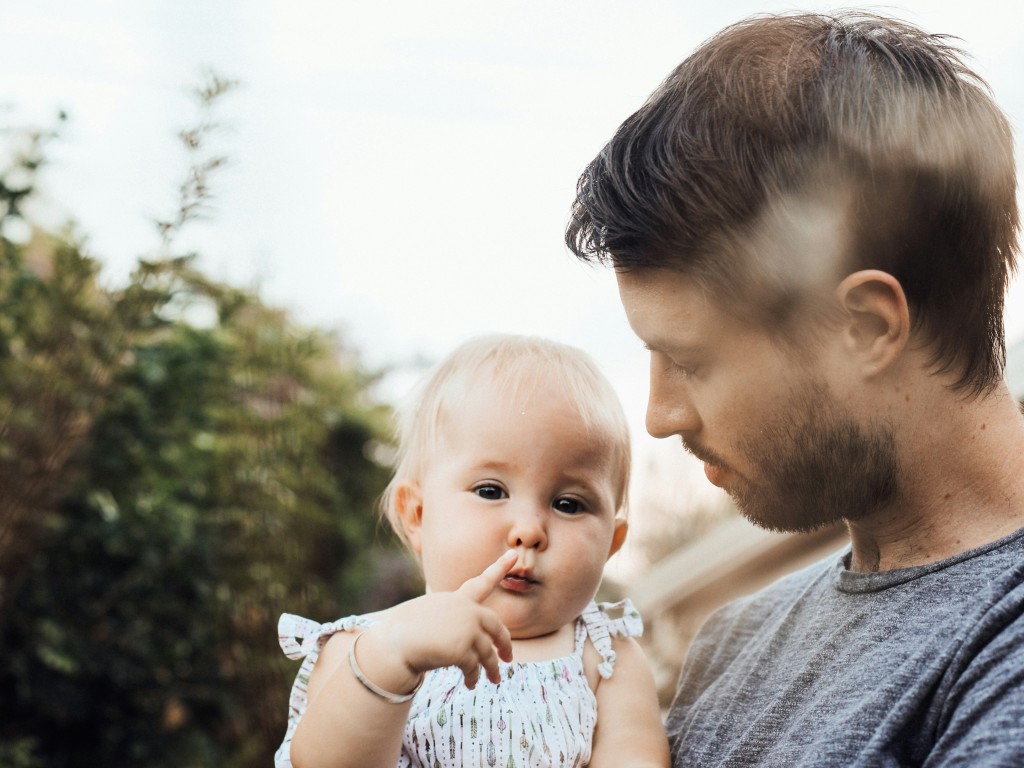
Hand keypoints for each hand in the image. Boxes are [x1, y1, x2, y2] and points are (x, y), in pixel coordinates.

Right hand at [364, 550, 517, 689]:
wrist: (394, 643)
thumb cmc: (406, 630)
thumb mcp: (432, 614)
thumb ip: (454, 618)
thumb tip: (470, 637)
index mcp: (457, 599)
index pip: (482, 582)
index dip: (499, 568)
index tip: (513, 554)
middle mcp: (466, 611)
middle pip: (496, 626)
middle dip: (504, 643)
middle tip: (508, 657)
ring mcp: (467, 629)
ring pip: (488, 652)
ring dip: (492, 668)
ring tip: (495, 679)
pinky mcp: (463, 649)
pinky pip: (474, 667)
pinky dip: (473, 677)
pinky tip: (470, 684)